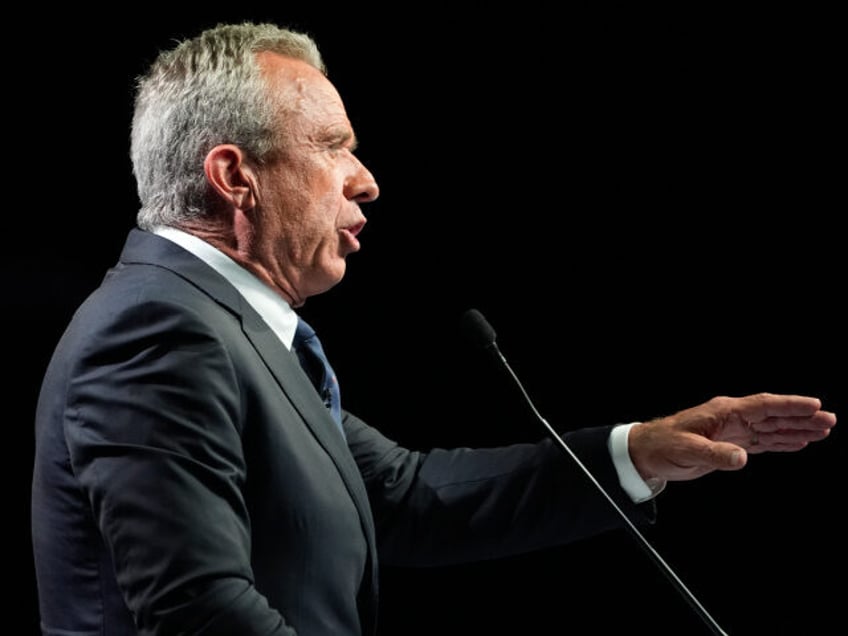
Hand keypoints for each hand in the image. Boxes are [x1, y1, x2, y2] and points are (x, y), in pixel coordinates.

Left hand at [628, 393, 836, 481]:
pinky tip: (798, 443)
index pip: (763, 405)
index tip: (814, 405)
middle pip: (773, 416)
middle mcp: (731, 418)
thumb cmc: (663, 446)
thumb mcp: (687, 450)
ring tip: (823, 431)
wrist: (647, 453)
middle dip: (802, 418)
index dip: (789, 405)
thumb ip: (715, 454)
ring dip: (796, 430)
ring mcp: (733, 431)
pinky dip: (781, 442)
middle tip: (829, 421)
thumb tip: (742, 458)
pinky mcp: (730, 445)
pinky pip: (762, 442)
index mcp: (723, 412)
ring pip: (771, 428)